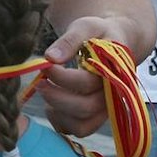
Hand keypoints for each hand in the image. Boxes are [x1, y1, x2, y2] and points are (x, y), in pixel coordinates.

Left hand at [37, 17, 135, 135]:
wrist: (116, 43)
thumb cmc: (100, 34)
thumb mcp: (86, 26)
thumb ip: (69, 40)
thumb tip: (50, 57)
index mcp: (114, 72)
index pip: (86, 83)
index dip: (61, 77)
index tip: (45, 66)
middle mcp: (114, 95)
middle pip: (84, 108)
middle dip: (56, 97)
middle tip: (40, 83)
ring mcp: (106, 109)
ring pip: (81, 125)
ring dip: (58, 112)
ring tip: (48, 92)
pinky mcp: (97, 117)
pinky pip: (77, 130)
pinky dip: (61, 122)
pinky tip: (53, 104)